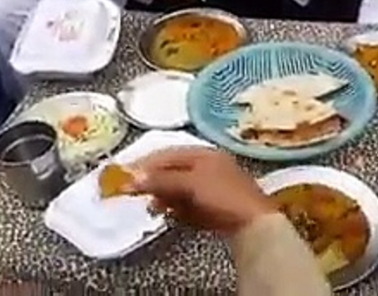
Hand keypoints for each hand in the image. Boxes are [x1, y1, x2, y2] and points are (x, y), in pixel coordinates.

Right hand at [126, 147, 275, 234]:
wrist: (254, 224)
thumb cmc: (223, 196)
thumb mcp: (190, 184)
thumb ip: (161, 180)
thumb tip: (132, 178)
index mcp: (204, 154)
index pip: (168, 155)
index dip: (145, 164)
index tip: (124, 175)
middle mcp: (209, 166)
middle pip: (173, 171)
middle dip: (153, 182)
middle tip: (133, 193)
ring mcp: (213, 187)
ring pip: (180, 189)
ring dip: (164, 197)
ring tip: (153, 207)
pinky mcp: (216, 207)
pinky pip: (190, 205)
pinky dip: (177, 209)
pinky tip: (170, 215)